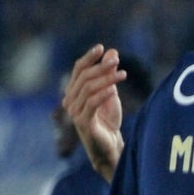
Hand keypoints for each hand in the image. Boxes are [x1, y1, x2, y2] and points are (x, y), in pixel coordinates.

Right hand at [64, 44, 127, 180]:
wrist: (109, 146)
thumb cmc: (108, 121)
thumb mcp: (110, 94)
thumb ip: (108, 75)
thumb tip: (112, 52)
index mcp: (74, 92)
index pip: (78, 69)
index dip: (89, 58)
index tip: (101, 47)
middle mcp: (70, 100)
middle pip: (83, 77)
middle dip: (101, 67)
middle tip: (117, 62)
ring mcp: (74, 111)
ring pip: (88, 88)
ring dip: (106, 79)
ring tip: (123, 75)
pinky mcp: (83, 122)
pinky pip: (91, 103)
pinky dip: (103, 94)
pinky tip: (115, 90)